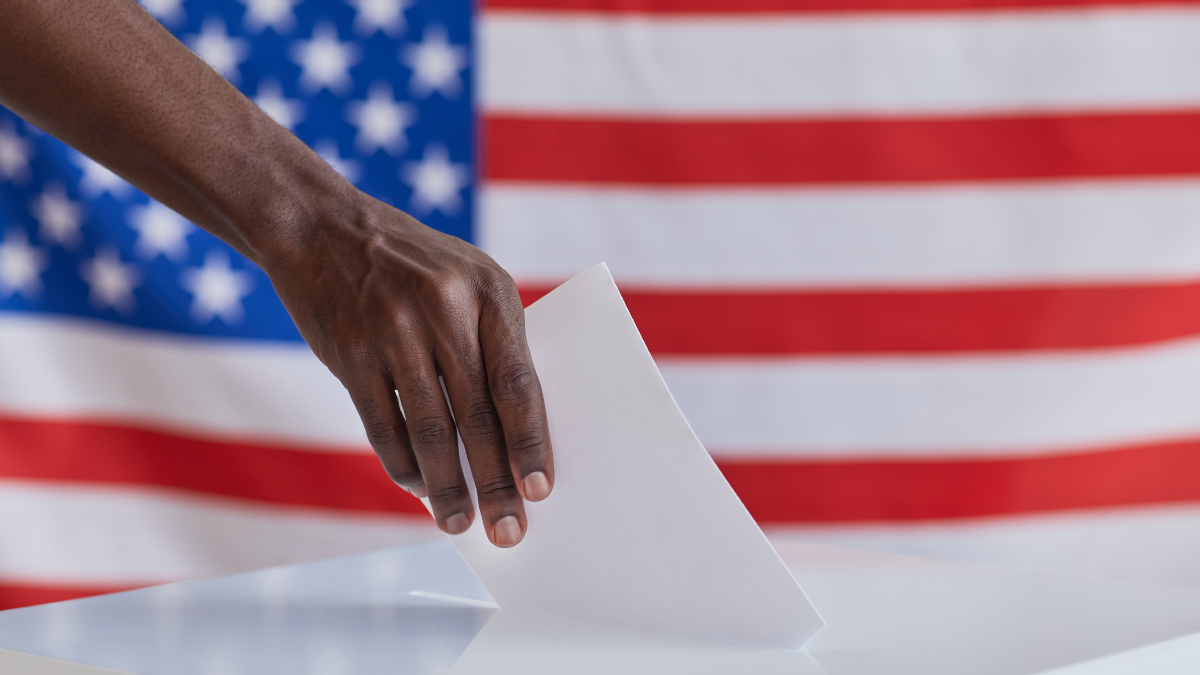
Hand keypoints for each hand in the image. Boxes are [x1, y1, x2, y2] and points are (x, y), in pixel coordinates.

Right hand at [265, 192, 553, 547]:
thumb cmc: (411, 265)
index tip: (542, 488)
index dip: (531, 440)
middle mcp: (443, 310)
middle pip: (477, 415)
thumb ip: (491, 342)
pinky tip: (418, 487)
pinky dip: (402, 463)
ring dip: (447, 486)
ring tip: (460, 524)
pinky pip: (382, 425)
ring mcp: (393, 331)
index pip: (517, 380)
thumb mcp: (466, 280)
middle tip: (508, 529)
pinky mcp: (350, 353)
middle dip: (495, 480)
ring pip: (429, 429)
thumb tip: (512, 433)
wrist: (321, 226)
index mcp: (488, 291)